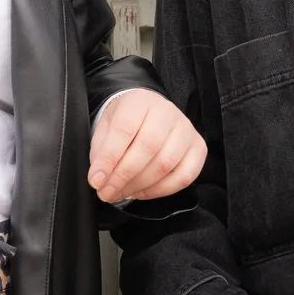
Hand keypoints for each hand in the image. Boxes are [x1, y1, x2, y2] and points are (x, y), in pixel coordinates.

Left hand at [88, 89, 205, 203]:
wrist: (147, 113)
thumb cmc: (125, 123)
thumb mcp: (105, 129)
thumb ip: (101, 152)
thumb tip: (99, 179)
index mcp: (139, 101)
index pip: (124, 129)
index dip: (109, 158)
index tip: (95, 180)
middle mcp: (167, 111)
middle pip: (148, 147)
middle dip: (123, 176)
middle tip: (106, 192)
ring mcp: (186, 129)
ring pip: (166, 164)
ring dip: (140, 186)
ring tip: (120, 193)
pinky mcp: (198, 147)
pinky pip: (184, 176)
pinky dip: (161, 190)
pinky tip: (142, 191)